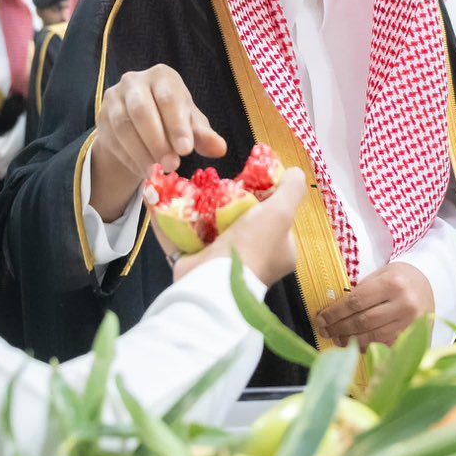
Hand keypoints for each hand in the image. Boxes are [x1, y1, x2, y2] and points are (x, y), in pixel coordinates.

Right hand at [88, 65, 226, 221]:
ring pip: (123, 126)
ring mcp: (114, 98)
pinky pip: (113, 139)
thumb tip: (220, 148)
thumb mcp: (190, 125)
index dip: (177, 126)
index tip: (186, 150)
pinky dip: (129, 158)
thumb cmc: (172, 119)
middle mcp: (134, 81)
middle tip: (172, 166)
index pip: (169, 99)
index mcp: (162, 76)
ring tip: (157, 173)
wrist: (139, 124)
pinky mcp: (101, 117)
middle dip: (157, 141)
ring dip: (141, 153)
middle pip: (142, 110)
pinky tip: (143, 171)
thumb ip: (203, 135)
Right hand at [172, 168, 308, 288]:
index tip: (249, 179)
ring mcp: (221, 263)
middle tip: (214, 182)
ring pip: (208, 229)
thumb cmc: (253, 248)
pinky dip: (170, 220)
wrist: (216, 283)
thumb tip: (294, 172)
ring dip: (196, 208)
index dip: (265, 197)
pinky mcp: (194, 264)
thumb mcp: (281, 213)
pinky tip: (160, 200)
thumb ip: (292, 190)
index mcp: (277, 252)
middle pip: (240, 222)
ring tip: (188, 186)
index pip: (275, 218)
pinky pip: (180, 237)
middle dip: (225, 201)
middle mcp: (251, 259)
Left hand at [312, 262, 435, 347]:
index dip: (335, 313)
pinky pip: (383, 345)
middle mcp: (403, 304)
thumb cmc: (399, 278)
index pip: (356, 302)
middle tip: (325, 331)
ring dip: (349, 340)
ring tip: (337, 339)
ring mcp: (409, 323)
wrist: (430, 284)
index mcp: (393, 284)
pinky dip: (366, 346)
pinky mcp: (411, 336)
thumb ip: (361, 291)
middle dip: (339, 328)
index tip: (321, 318)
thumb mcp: (381, 275)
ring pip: (372, 337)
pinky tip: (354, 344)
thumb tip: (333, 311)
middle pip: (362, 322)